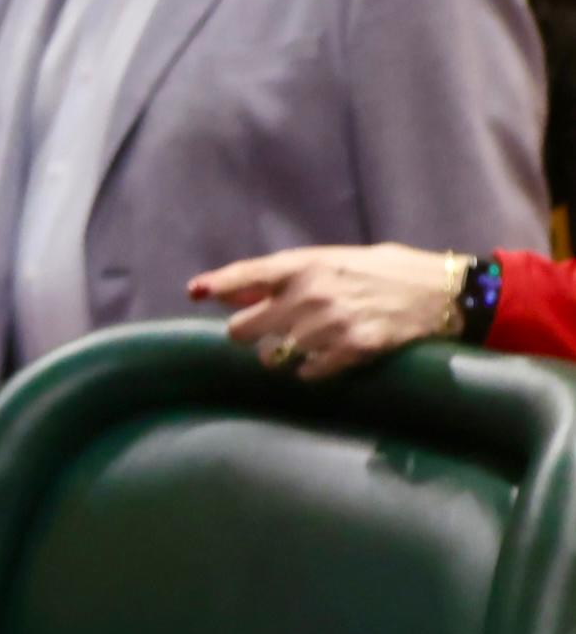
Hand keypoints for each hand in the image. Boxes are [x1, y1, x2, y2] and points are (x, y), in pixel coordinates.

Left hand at [191, 244, 460, 379]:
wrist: (439, 290)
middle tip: (266, 334)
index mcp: (303, 265)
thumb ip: (282, 277)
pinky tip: (324, 359)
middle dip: (249, 335)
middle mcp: (309, 294)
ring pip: (271, 357)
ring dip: (279, 356)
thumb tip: (232, 294)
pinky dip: (309, 370)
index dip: (216, 285)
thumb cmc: (380, 271)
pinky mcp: (352, 349)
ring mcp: (329, 324)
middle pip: (243, 330)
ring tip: (302, 347)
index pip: (245, 275)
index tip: (195, 292)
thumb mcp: (330, 260)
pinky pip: (306, 373)